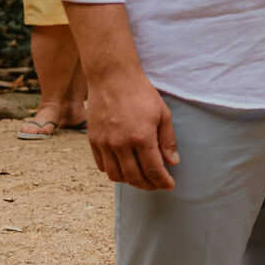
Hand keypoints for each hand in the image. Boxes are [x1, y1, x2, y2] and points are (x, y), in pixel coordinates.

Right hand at [86, 67, 178, 189]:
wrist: (113, 78)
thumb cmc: (142, 94)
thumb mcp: (163, 114)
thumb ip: (167, 140)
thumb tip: (172, 163)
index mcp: (141, 137)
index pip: (153, 169)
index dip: (162, 181)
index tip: (169, 186)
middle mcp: (120, 144)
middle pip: (134, 177)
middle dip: (148, 185)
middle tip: (157, 185)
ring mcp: (104, 143)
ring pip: (116, 176)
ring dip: (130, 181)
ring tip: (142, 178)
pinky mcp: (93, 141)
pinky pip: (102, 166)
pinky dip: (114, 172)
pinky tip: (125, 168)